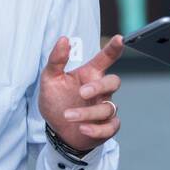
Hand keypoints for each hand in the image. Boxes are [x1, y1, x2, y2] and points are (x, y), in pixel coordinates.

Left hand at [38, 34, 123, 151]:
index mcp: (90, 75)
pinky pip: (110, 127)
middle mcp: (100, 91)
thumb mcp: (50, 79)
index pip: (105, 58)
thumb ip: (56, 59)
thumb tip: (63, 40)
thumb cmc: (56, 101)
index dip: (114, 48)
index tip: (120, 39)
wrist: (56, 130)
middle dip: (99, 87)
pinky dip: (97, 129)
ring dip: (87, 113)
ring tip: (68, 115)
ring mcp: (105, 108)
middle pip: (113, 82)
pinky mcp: (106, 127)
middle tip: (82, 92)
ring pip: (107, 108)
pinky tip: (83, 128)